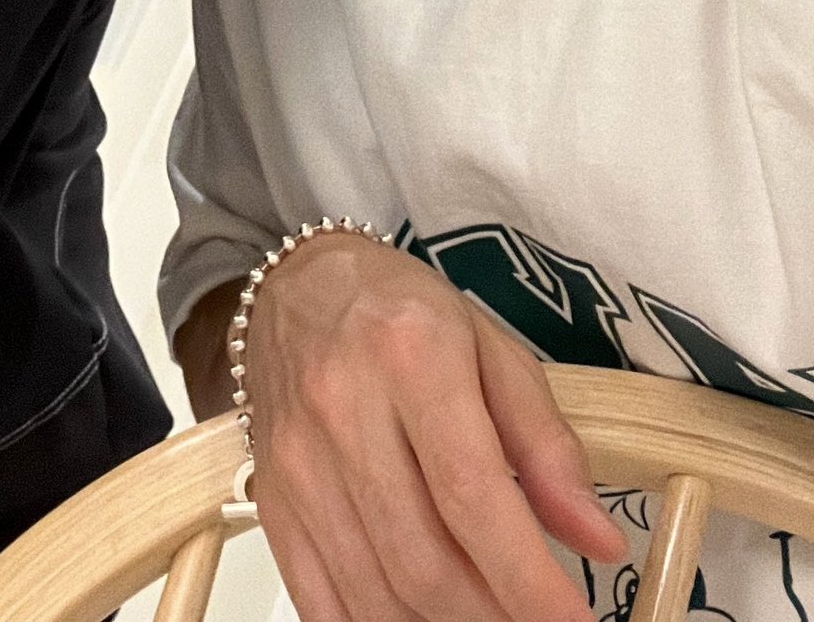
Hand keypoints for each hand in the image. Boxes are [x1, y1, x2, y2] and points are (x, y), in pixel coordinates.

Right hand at [246, 233, 627, 621]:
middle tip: (537, 621)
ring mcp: (296, 462)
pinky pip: (318, 602)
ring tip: (491, 617)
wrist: (297, 282)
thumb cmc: (402, 310)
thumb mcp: (493, 347)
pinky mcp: (270, 499)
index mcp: (410, 354)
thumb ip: (547, 444)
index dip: (528, 578)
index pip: (472, 493)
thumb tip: (600, 543)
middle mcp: (342, 408)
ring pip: (376, 591)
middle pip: (423, 558)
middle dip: (494, 615)